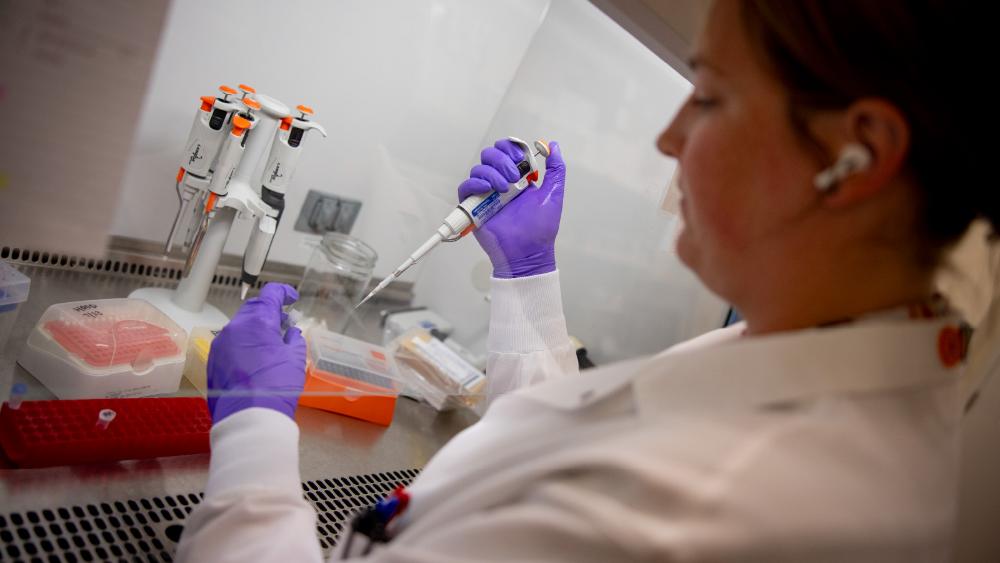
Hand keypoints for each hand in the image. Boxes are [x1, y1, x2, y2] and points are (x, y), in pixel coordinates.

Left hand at [207, 283, 306, 422]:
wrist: (248, 417)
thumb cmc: (275, 387)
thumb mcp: (296, 359)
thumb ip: (293, 340)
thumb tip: (290, 334)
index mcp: (257, 322)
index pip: (270, 294)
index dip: (283, 293)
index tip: (291, 298)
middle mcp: (235, 328)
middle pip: (253, 309)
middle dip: (269, 312)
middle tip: (284, 322)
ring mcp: (221, 345)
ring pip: (240, 327)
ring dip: (256, 329)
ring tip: (270, 342)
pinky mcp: (214, 361)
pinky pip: (230, 344)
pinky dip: (244, 344)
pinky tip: (255, 358)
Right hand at [457, 139, 565, 277]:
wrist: (528, 252)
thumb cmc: (541, 228)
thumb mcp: (553, 194)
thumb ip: (556, 169)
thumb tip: (554, 145)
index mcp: (518, 177)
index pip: (506, 151)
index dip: (510, 148)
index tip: (520, 159)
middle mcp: (500, 183)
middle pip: (490, 155)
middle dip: (501, 159)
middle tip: (513, 176)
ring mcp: (486, 194)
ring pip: (478, 169)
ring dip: (492, 173)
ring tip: (504, 189)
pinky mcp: (474, 207)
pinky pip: (465, 188)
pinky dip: (474, 183)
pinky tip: (487, 189)